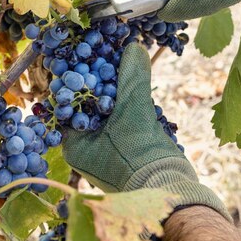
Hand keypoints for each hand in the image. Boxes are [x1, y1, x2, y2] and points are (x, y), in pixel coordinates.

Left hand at [62, 43, 227, 211]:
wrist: (170, 192)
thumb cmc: (141, 157)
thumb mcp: (134, 111)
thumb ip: (132, 78)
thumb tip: (133, 48)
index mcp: (74, 143)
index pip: (70, 101)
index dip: (81, 75)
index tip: (91, 53)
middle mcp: (85, 147)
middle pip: (89, 104)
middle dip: (103, 81)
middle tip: (112, 57)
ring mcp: (106, 150)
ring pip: (108, 111)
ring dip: (119, 91)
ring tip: (128, 68)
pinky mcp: (126, 150)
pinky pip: (123, 121)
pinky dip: (131, 105)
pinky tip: (141, 91)